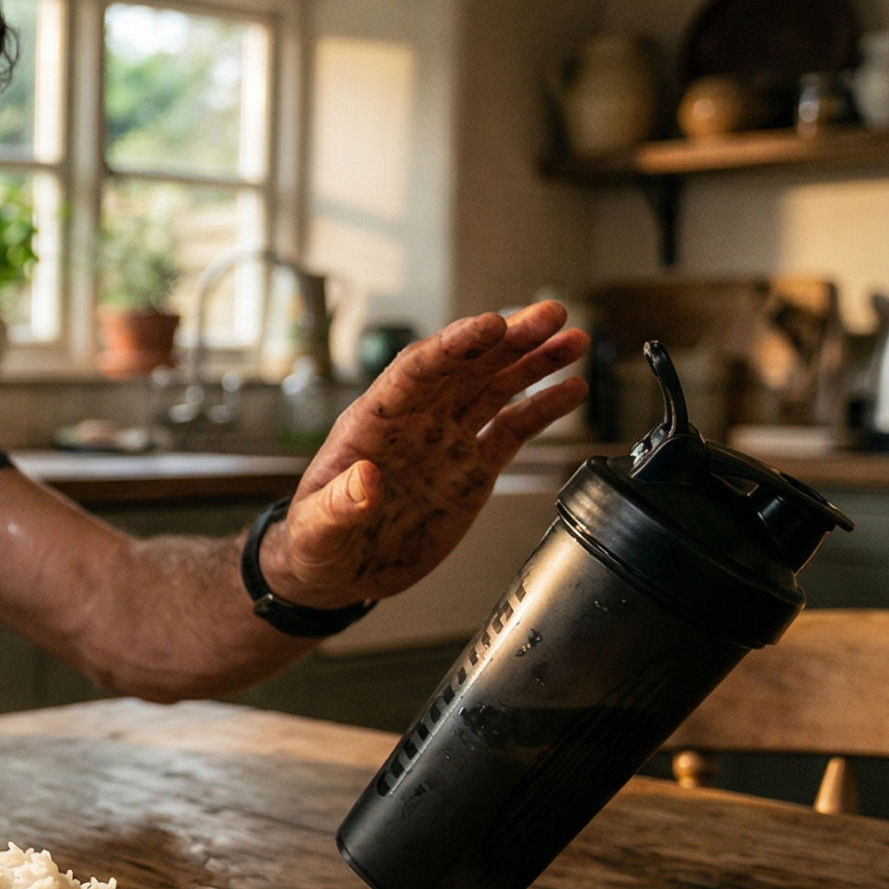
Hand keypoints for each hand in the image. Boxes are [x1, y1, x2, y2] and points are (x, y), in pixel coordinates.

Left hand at [261, 301, 589, 608]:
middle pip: (465, 367)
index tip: (490, 326)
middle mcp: (415, 422)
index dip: (454, 346)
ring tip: (572, 339)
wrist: (338, 572)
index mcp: (373, 424)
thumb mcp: (317, 528)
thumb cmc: (316, 543)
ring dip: (533, 362)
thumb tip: (362, 481)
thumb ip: (338, 504)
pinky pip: (511, 429)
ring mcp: (446, 441)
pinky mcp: (470, 468)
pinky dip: (541, 409)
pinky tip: (570, 389)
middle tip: (549, 315)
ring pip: (494, 388)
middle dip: (508, 339)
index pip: (417, 370)